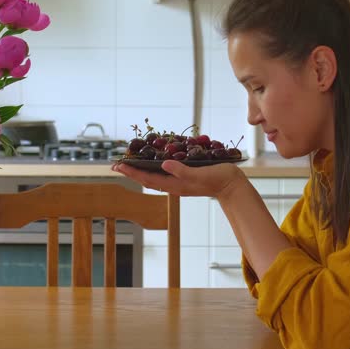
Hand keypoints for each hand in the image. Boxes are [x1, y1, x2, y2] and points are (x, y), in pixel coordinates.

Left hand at [112, 160, 246, 197]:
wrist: (232, 186)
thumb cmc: (217, 179)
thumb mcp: (199, 174)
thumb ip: (182, 171)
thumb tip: (164, 165)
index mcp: (175, 184)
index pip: (147, 179)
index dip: (132, 172)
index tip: (118, 165)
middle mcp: (174, 184)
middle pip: (147, 179)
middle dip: (132, 172)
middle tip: (117, 165)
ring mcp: (180, 182)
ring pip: (155, 176)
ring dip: (141, 170)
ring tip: (130, 164)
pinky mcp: (186, 178)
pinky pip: (165, 173)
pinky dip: (155, 167)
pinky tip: (154, 162)